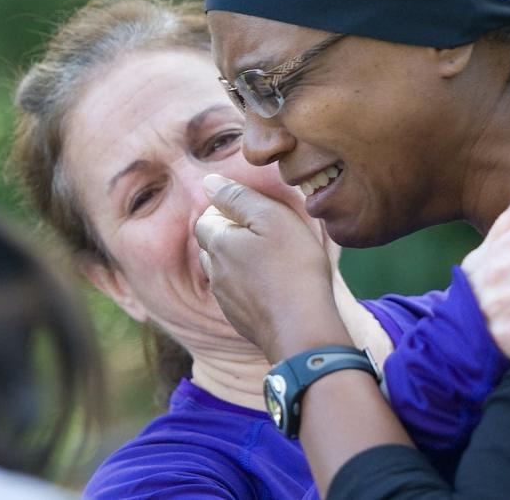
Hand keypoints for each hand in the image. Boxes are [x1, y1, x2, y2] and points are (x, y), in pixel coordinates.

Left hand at [195, 174, 347, 360]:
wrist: (303, 328)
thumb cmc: (293, 267)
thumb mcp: (273, 218)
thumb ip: (239, 197)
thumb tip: (209, 181)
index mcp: (218, 244)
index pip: (207, 219)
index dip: (228, 211)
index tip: (258, 213)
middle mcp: (214, 272)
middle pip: (213, 245)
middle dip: (232, 235)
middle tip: (268, 233)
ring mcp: (226, 300)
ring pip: (224, 271)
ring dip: (240, 262)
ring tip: (272, 258)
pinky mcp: (240, 320)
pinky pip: (238, 294)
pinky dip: (251, 285)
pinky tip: (276, 285)